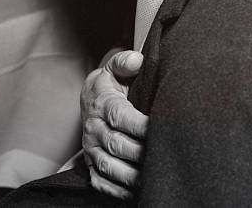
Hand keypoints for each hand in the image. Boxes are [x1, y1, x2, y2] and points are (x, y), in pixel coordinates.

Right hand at [81, 50, 146, 199]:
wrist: (90, 100)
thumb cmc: (109, 85)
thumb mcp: (114, 68)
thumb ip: (125, 62)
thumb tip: (137, 60)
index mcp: (102, 104)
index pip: (120, 116)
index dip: (139, 125)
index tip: (158, 127)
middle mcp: (94, 129)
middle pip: (116, 145)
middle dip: (139, 152)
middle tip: (161, 155)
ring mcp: (91, 149)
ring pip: (109, 167)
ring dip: (131, 175)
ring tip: (153, 177)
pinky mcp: (91, 165)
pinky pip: (102, 182)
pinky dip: (119, 190)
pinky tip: (138, 191)